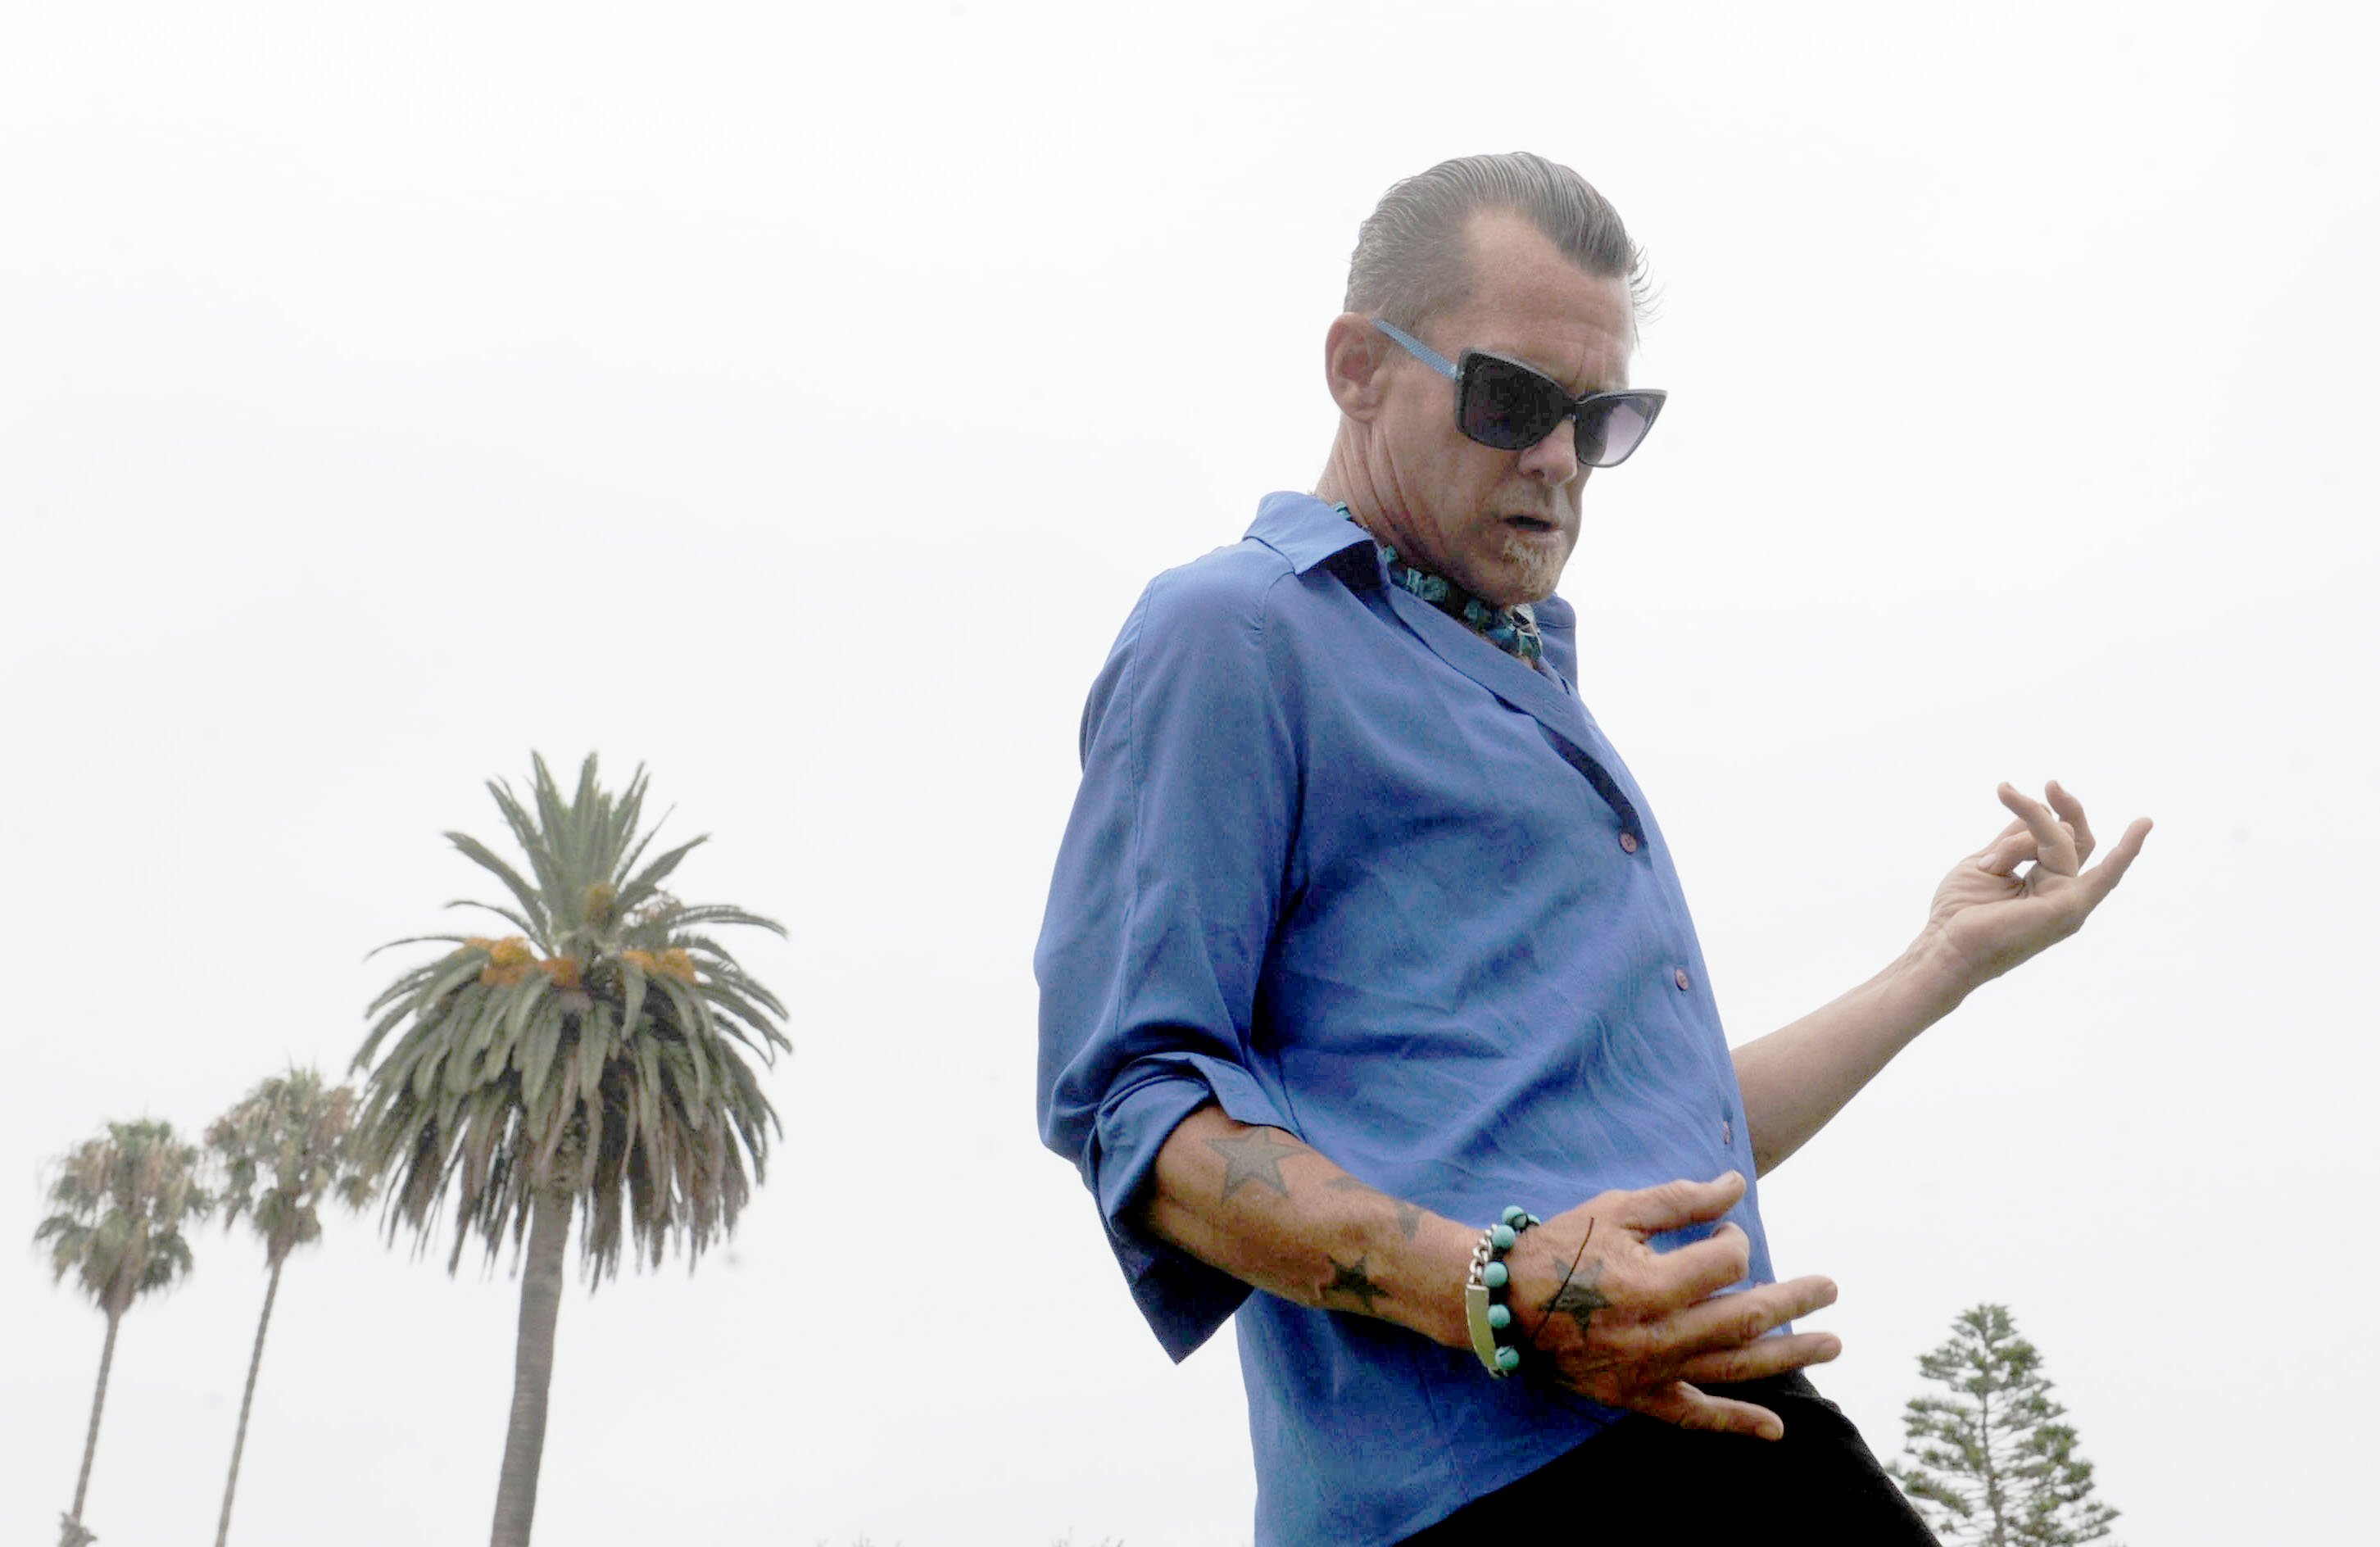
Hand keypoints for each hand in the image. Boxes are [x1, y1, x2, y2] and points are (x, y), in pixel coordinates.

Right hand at [1506, 1172, 1839, 1439]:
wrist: (1501, 1302)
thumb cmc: (1559, 1247)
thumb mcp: (1617, 1209)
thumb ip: (1681, 1199)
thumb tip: (1736, 1185)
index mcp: (1653, 1284)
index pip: (1726, 1262)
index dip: (1734, 1240)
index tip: (1722, 1232)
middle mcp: (1659, 1335)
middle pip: (1747, 1316)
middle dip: (1795, 1299)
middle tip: (1831, 1286)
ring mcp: (1651, 1372)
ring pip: (1735, 1367)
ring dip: (1789, 1355)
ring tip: (1832, 1343)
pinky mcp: (1637, 1397)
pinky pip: (1695, 1415)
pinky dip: (1736, 1423)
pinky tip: (1775, 1428)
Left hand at [1921, 781, 2152, 989]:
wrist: (1945, 945)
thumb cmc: (1960, 912)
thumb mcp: (1988, 862)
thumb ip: (2017, 839)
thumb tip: (2039, 810)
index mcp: (2046, 882)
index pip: (2056, 836)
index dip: (2037, 810)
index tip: (2006, 790)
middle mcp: (2064, 891)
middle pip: (2066, 835)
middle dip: (2043, 811)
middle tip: (2025, 789)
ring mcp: (2070, 901)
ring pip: (2061, 843)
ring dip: (2017, 843)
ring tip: (1988, 867)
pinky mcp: (2068, 908)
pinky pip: (2105, 876)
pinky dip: (2126, 851)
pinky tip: (2143, 825)